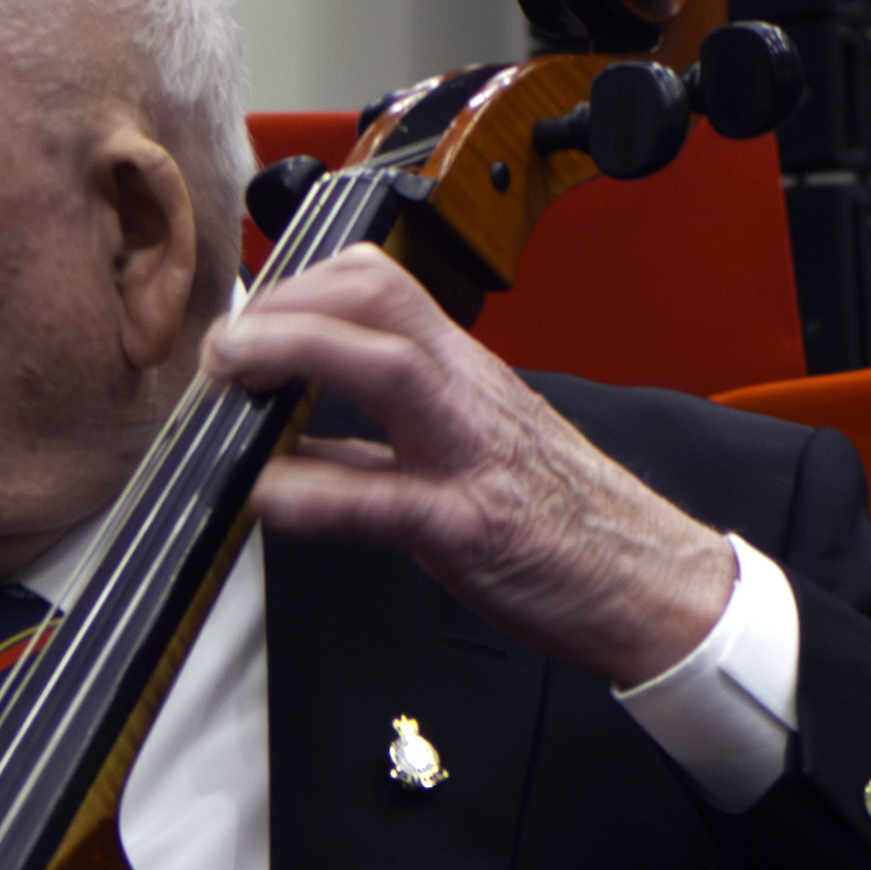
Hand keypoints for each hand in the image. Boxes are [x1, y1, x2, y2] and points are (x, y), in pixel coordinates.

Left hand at [203, 247, 733, 682]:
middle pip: (378, 296)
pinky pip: (382, 501)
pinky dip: (313, 494)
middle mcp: (469, 395)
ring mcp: (470, 455)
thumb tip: (294, 456)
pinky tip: (264, 497)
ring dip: (296, 353)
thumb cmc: (565, 526)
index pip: (379, 285)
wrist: (648, 584)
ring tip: (232, 377)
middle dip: (285, 304)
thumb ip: (374, 454)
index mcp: (465, 376)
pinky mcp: (469, 528)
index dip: (299, 288)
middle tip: (223, 345)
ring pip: (387, 367)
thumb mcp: (464, 463)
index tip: (244, 321)